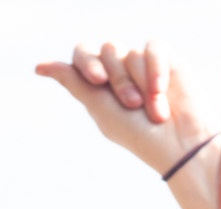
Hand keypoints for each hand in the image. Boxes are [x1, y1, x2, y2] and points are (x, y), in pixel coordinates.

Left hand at [36, 40, 214, 177]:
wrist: (180, 147)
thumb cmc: (140, 136)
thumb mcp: (101, 109)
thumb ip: (74, 83)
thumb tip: (39, 66)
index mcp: (100, 82)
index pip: (83, 53)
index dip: (88, 61)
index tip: (97, 80)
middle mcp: (120, 69)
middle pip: (107, 50)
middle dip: (119, 80)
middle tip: (133, 105)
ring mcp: (143, 64)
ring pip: (130, 52)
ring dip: (140, 82)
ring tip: (155, 111)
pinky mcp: (167, 60)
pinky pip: (153, 48)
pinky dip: (155, 70)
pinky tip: (162, 92)